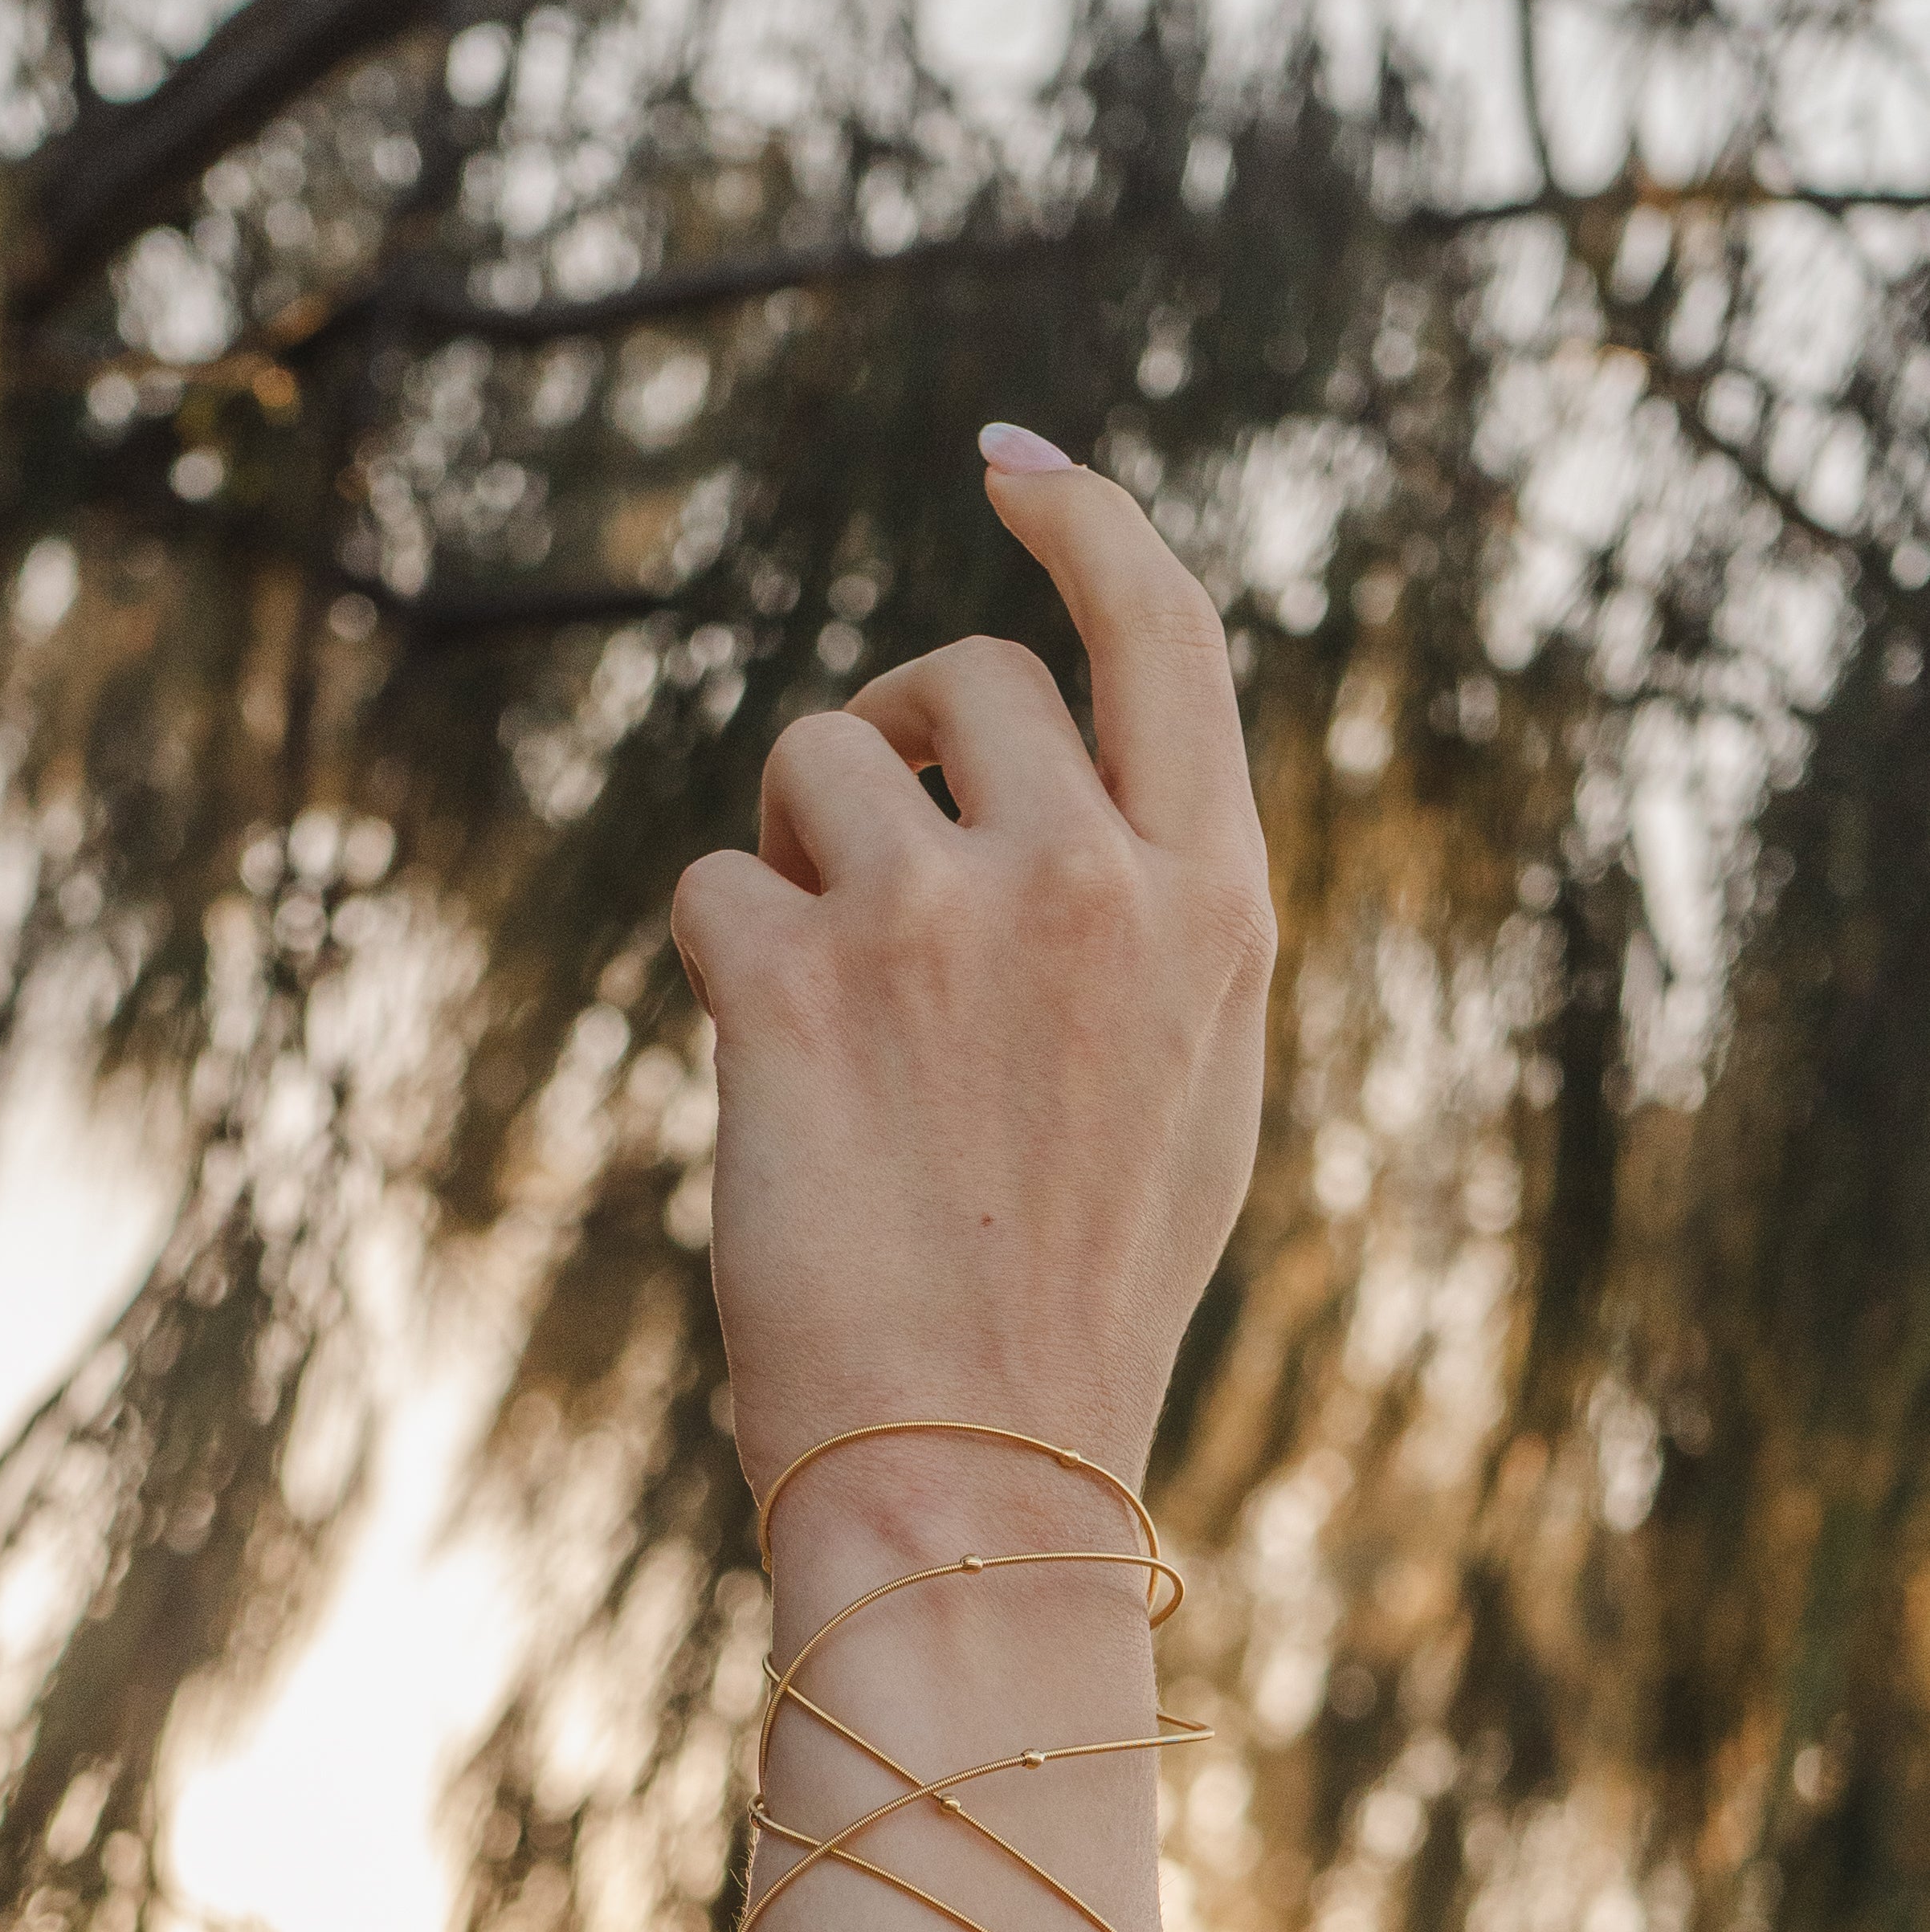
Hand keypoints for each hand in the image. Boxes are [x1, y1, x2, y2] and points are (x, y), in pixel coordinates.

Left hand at [671, 437, 1275, 1512]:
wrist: (974, 1464)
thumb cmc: (1080, 1293)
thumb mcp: (1194, 1085)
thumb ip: (1160, 907)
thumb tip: (1077, 771)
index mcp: (1217, 904)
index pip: (1163, 630)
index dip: (1084, 519)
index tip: (1011, 467)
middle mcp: (1093, 882)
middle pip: (965, 681)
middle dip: (899, 739)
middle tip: (871, 865)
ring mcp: (944, 922)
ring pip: (818, 759)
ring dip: (796, 851)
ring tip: (829, 1008)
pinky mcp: (796, 981)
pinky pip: (715, 882)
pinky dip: (722, 958)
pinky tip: (770, 1080)